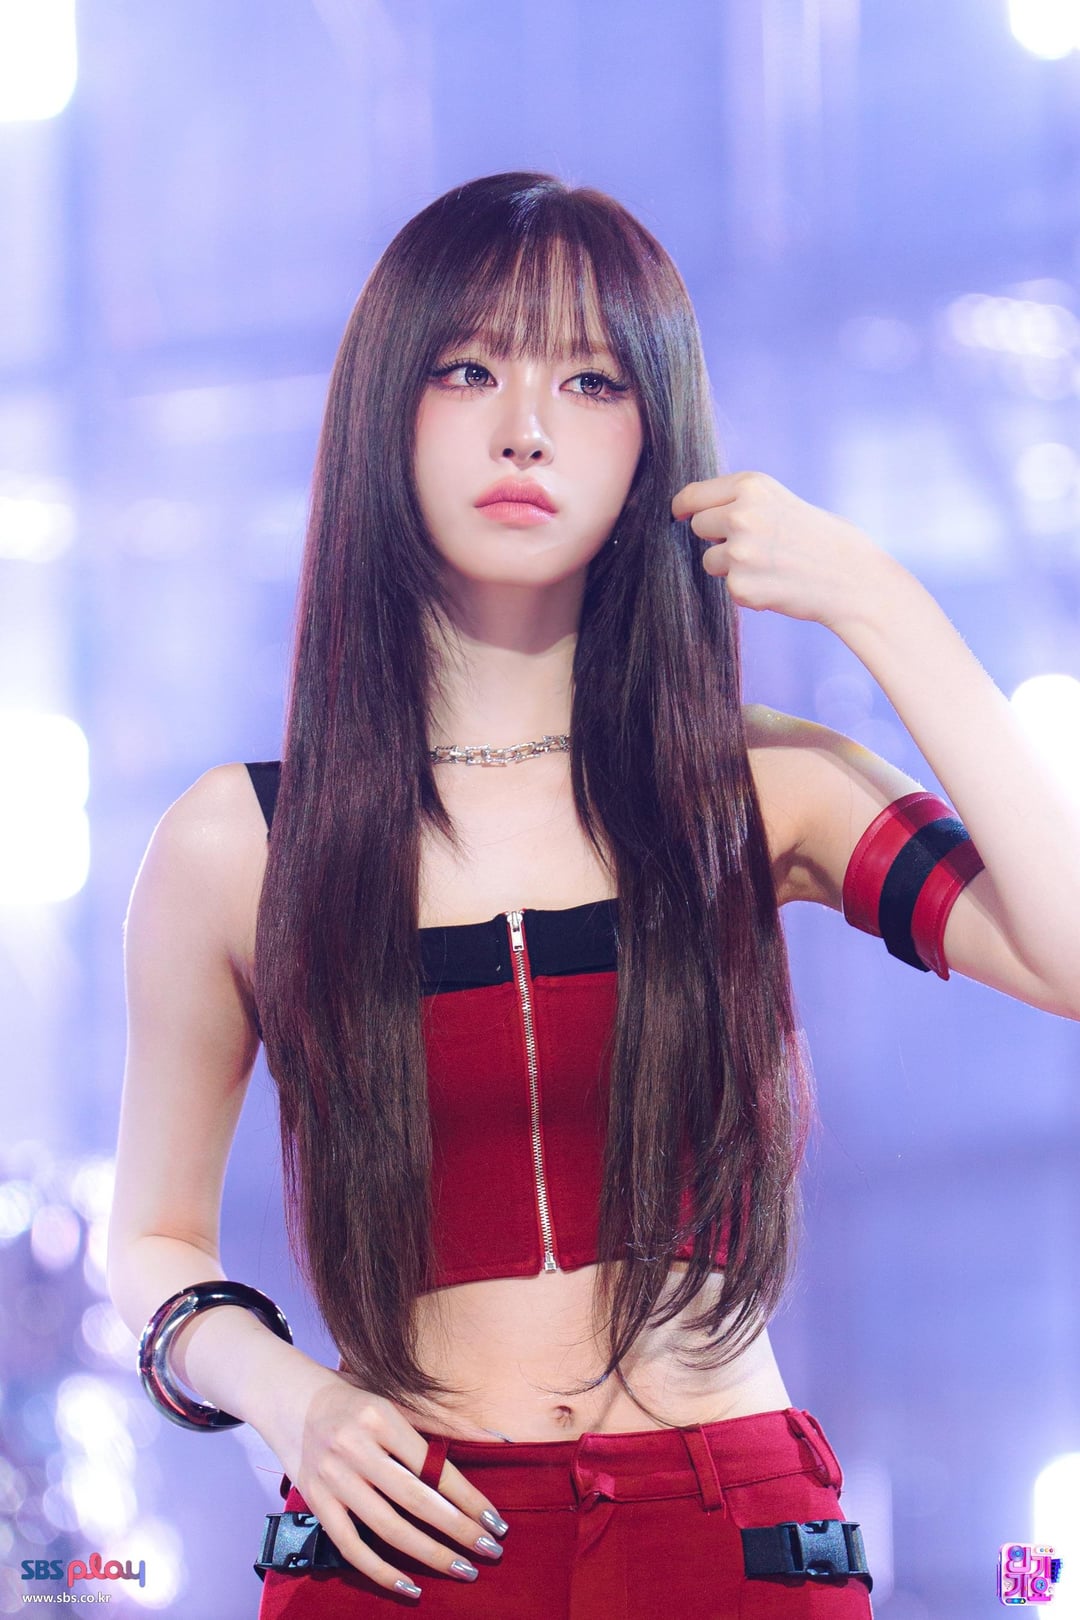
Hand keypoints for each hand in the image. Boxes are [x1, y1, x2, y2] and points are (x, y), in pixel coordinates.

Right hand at [255, 1362, 507, 1596]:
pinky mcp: (316, 1501)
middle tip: (488, 1551)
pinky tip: (409, 1586)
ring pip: (387, 1527)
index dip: (467, 1498)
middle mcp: (355, 1447)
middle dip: (457, 1529)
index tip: (495, 1521)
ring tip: (462, 1569)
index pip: (432, 1466)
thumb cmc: (354, 1403)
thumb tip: (480, 1448)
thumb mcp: (390, 1401)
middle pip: (415, 1499)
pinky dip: (381, 1571)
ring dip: (430, 1554)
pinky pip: (351, 1545)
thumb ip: (427, 1428)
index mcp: (380, 1417)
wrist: (293, 1402)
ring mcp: (333, 1477)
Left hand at [671, 469, 894, 628]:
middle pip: (697, 527)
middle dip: (715, 537)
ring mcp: (739, 553)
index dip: (683, 507)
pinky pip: (728, 587)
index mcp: (751, 486)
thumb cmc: (822, 538)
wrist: (853, 579)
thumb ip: (742, 502)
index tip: (680, 514)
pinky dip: (747, 590)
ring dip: (730, 566)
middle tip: (752, 545)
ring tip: (770, 565)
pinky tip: (777, 584)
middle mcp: (741, 515)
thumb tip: (693, 512)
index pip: (692, 495)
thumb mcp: (781, 502)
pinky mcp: (741, 587)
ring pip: (709, 561)